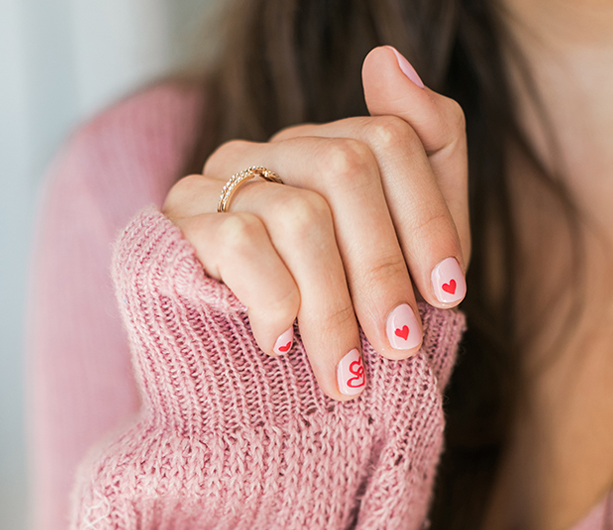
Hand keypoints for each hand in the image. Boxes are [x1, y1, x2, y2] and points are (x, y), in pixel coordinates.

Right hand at [162, 46, 469, 401]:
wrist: (249, 380)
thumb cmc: (336, 314)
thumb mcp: (402, 246)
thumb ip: (421, 156)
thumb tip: (386, 57)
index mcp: (321, 149)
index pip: (390, 138)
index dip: (429, 218)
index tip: (446, 294)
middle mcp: (268, 153)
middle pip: (346, 167)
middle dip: (383, 267)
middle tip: (397, 343)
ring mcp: (218, 183)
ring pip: (300, 214)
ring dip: (334, 306)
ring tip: (345, 372)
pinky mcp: (177, 226)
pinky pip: (242, 244)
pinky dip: (277, 303)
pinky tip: (281, 344)